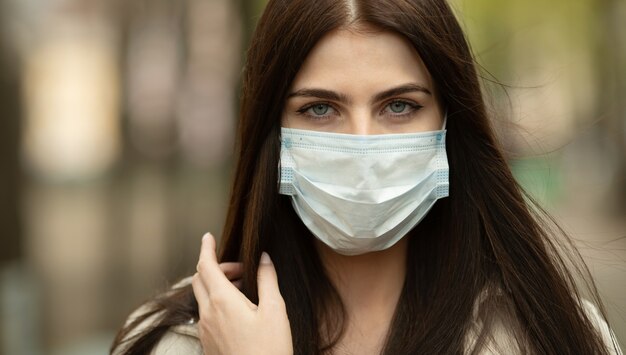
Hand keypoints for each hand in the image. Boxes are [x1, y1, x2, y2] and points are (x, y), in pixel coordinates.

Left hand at [192, 233, 292, 354]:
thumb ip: (268, 280)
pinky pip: (206, 314)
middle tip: (240, 268)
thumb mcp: (276, 311)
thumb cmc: (270, 349)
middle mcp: (208, 314)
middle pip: (200, 279)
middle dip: (216, 266)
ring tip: (245, 289)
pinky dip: (217, 302)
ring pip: (202, 297)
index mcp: (223, 301)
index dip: (206, 248)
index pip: (206, 266)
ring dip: (218, 285)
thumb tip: (265, 257)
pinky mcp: (208, 343)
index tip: (208, 236)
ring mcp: (205, 330)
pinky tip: (238, 310)